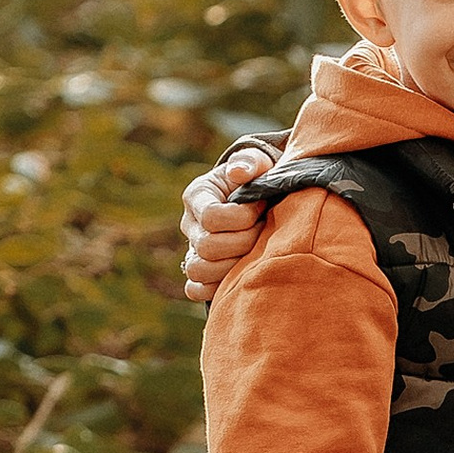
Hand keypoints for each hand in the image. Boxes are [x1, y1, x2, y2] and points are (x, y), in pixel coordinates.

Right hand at [182, 142, 276, 303]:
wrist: (256, 199)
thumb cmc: (257, 178)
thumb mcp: (256, 162)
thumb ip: (250, 163)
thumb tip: (239, 173)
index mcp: (197, 195)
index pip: (211, 216)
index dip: (242, 217)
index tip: (262, 208)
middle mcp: (190, 224)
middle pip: (207, 247)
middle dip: (243, 243)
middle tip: (263, 232)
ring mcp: (192, 249)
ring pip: (198, 271)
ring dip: (232, 267)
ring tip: (254, 253)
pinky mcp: (199, 270)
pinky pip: (195, 289)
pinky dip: (215, 288)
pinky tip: (238, 274)